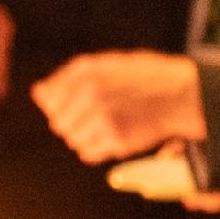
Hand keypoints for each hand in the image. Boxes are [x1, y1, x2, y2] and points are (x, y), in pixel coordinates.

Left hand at [33, 52, 207, 163]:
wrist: (181, 95)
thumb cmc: (144, 79)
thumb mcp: (107, 65)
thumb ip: (70, 78)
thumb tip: (38, 92)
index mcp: (86, 69)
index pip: (49, 97)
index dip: (62, 104)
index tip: (81, 104)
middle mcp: (90, 91)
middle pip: (59, 121)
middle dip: (73, 123)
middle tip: (100, 117)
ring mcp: (102, 116)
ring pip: (72, 139)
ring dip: (86, 137)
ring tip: (110, 126)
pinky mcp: (115, 138)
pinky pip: (88, 153)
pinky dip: (97, 150)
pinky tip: (114, 137)